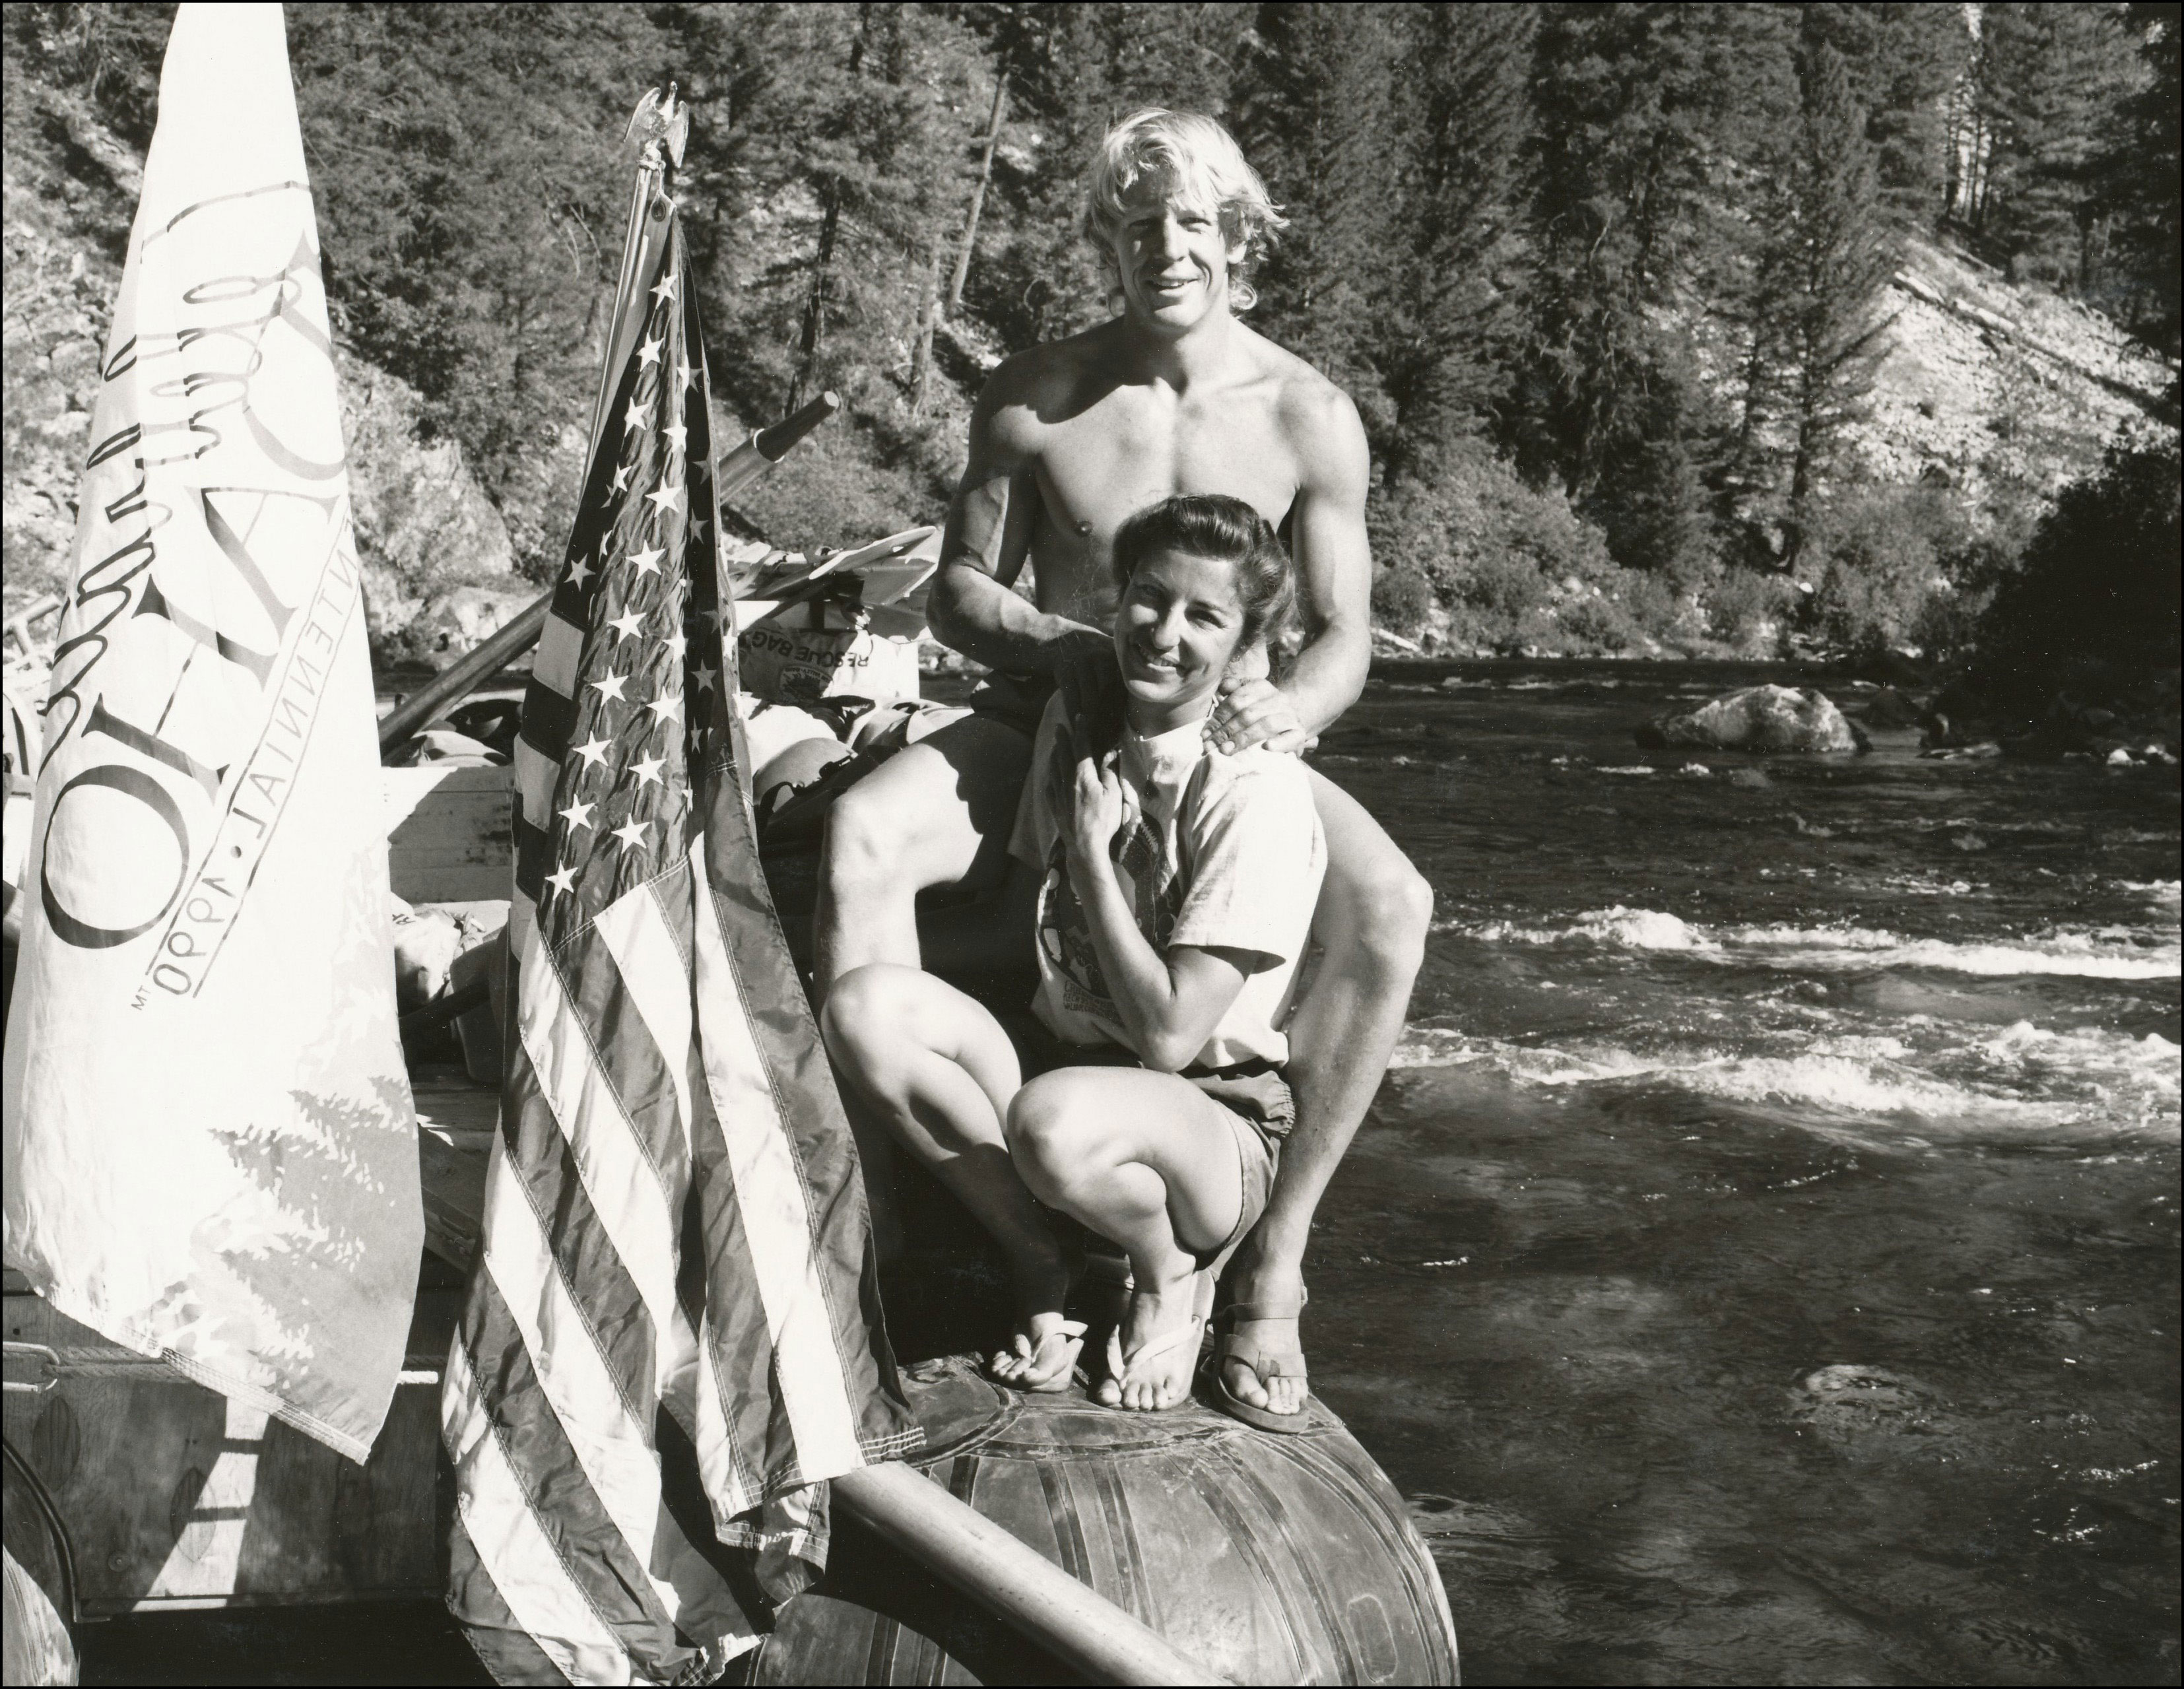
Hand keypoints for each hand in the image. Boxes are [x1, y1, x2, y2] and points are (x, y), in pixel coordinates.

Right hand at [1048, 624, 1121, 745]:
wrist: (1056, 636)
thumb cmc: (1086, 656)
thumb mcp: (1106, 658)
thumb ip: (1118, 679)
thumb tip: (1129, 714)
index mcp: (1118, 657)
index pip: (1122, 692)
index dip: (1118, 714)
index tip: (1114, 734)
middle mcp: (1104, 655)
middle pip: (1108, 698)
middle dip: (1104, 722)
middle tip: (1101, 741)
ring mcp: (1083, 658)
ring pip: (1090, 700)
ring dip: (1088, 722)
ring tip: (1088, 736)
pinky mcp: (1064, 665)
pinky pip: (1071, 696)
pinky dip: (1072, 713)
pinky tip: (1073, 723)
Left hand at [1064, 709, 1124, 865]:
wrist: (1084, 846)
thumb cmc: (1103, 821)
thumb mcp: (1114, 795)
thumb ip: (1108, 772)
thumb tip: (1109, 753)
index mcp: (1083, 776)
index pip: (1081, 747)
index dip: (1080, 730)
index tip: (1079, 717)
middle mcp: (1067, 781)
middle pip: (1063, 754)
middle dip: (1062, 738)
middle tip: (1060, 725)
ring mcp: (1058, 794)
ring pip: (1053, 767)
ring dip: (1054, 753)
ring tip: (1054, 744)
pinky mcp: (1055, 806)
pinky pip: (1049, 785)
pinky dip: (1049, 774)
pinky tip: (1050, 772)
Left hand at [1208, 674, 1309, 754]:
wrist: (1286, 724)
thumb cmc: (1258, 714)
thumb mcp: (1244, 700)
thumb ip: (1231, 691)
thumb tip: (1223, 688)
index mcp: (1262, 687)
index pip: (1237, 700)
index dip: (1218, 717)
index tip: (1205, 734)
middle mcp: (1278, 698)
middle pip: (1248, 713)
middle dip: (1226, 731)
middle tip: (1210, 746)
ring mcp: (1290, 716)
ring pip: (1266, 724)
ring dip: (1244, 739)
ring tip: (1226, 750)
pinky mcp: (1299, 733)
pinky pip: (1291, 737)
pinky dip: (1279, 743)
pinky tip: (1266, 748)